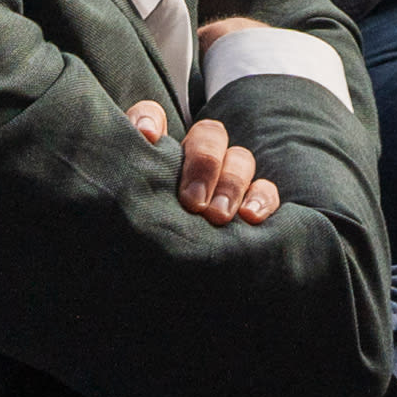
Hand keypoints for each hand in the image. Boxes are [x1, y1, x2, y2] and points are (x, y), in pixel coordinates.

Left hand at [126, 107, 283, 225]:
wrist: (169, 278)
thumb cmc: (142, 234)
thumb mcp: (130, 202)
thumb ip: (131, 170)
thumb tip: (147, 135)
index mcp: (158, 153)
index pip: (152, 118)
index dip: (150, 119)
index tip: (148, 137)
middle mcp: (193, 158)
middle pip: (209, 134)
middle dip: (204, 163)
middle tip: (192, 202)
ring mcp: (226, 178)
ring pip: (240, 158)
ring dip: (231, 183)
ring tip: (218, 216)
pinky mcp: (252, 202)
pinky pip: (266, 190)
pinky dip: (261, 198)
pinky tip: (250, 216)